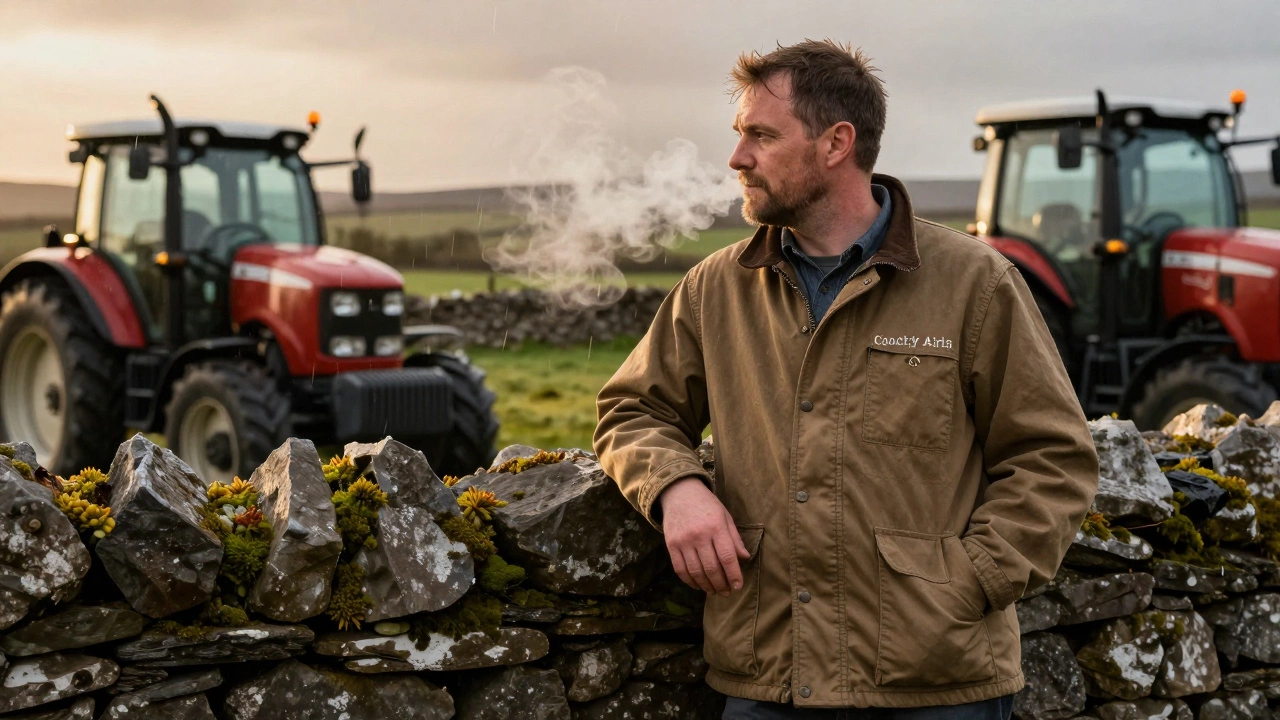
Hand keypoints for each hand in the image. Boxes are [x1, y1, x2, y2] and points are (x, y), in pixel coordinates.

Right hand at [658, 477, 749, 596]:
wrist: (679, 492)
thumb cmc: (707, 504)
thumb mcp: (725, 516)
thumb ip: (735, 538)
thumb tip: (744, 558)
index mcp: (716, 527)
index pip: (727, 557)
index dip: (733, 575)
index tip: (737, 586)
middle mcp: (699, 535)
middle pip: (712, 568)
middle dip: (721, 584)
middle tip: (726, 592)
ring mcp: (683, 541)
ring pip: (696, 572)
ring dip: (706, 586)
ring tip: (713, 591)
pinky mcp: (671, 545)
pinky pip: (680, 569)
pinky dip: (689, 581)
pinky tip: (697, 585)